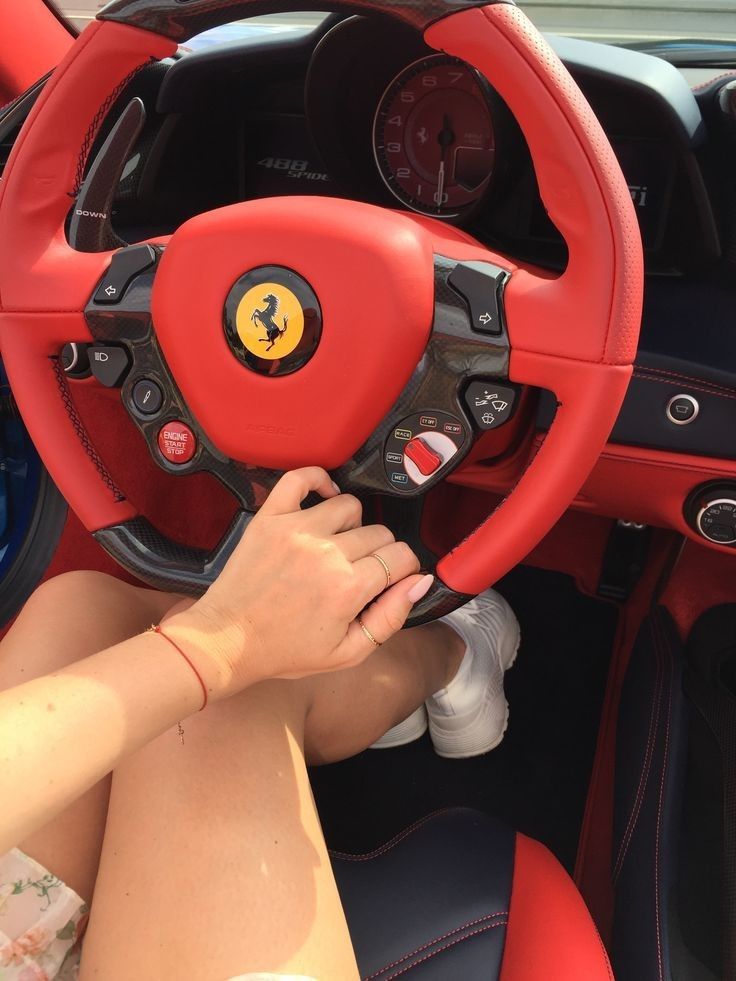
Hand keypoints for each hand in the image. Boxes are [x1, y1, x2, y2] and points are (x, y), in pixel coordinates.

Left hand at [164, 468, 432, 698]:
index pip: (401, 557)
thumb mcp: (347, 653)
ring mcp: (296, 529)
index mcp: (348, 588)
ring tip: (337, 545)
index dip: (403, 569)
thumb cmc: (284, 650)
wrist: (225, 640)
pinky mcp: (270, 517)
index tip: (391, 577)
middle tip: (359, 571)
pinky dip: (318, 479)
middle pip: (379, 533)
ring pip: (349, 505)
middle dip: (379, 552)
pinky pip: (300, 478)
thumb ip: (390, 618)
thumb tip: (420, 582)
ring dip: (351, 524)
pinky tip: (323, 497)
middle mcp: (326, 553)